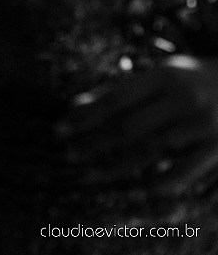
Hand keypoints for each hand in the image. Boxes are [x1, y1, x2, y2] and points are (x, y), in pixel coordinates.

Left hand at [57, 55, 217, 192]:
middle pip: (129, 127)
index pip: (116, 100)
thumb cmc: (188, 79)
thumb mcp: (158, 75)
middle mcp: (183, 99)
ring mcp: (203, 125)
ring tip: (90, 172)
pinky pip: (187, 170)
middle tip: (69, 154)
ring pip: (152, 150)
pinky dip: (165, 180)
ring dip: (118, 164)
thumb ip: (120, 90)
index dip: (85, 116)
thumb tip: (75, 106)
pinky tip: (142, 187)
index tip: (59, 129)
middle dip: (95, 143)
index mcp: (164, 76)